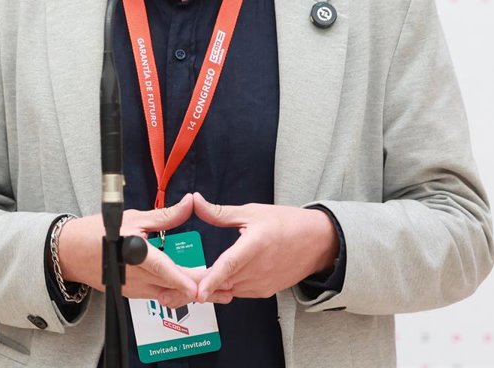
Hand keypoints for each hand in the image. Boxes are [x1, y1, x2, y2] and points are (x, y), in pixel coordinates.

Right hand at [57, 193, 198, 308]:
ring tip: (211, 289)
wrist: (71, 252)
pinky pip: (157, 295)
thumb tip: (189, 202)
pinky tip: (187, 287)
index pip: (162, 269)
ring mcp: (133, 289)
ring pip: (166, 295)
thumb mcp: (134, 217)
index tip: (199, 287)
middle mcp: (134, 277)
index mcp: (134, 255)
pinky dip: (173, 292)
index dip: (182, 280)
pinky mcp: (131, 294)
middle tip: (223, 289)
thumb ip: (165, 215)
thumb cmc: (98, 232)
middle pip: (171, 287)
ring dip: (187, 292)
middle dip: (197, 288)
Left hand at [192, 192, 337, 303]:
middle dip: (201, 285)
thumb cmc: (286, 223)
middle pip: (224, 282)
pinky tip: (219, 279)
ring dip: (213, 287)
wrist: (317, 242)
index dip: (212, 280)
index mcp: (255, 245)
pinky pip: (239, 292)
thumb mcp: (251, 212)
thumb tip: (195, 201)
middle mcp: (259, 269)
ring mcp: (263, 283)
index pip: (229, 265)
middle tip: (176, 287)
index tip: (197, 292)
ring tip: (193, 283)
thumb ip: (219, 213)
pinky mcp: (265, 292)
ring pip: (229, 290)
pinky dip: (227, 287)